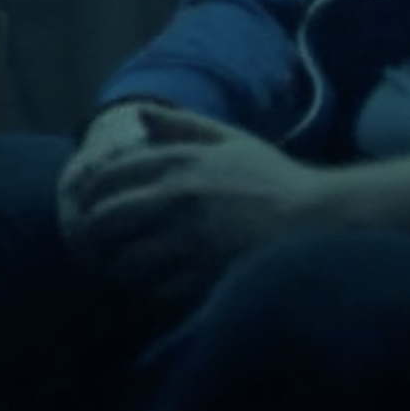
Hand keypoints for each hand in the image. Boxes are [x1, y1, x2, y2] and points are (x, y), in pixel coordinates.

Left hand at [64, 106, 336, 313]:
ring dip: (120, 268)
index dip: (87, 195)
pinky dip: (150, 294)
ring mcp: (193, 238)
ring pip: (125, 261)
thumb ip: (182, 125)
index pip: (107, 176)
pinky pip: (157, 292)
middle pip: (105, 220)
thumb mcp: (231, 141)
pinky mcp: (209, 275)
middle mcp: (180, 197)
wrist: (321, 218)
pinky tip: (156, 289)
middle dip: (95, 236)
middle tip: (99, 245)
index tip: (88, 207)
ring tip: (125, 269)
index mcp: (181, 162)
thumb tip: (139, 116)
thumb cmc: (274, 179)